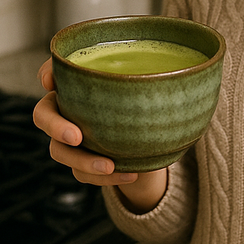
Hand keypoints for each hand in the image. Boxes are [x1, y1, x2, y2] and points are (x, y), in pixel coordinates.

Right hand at [33, 58, 167, 211]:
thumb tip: (200, 64)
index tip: (51, 79)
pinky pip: (82, 175)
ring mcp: (71, 139)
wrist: (156, 140)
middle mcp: (67, 108)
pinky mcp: (81, 164)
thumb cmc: (151, 100)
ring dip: (81, 160)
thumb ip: (164, 68)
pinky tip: (131, 174)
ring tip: (109, 166)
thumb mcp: (158, 80)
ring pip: (58, 152)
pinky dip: (106, 179)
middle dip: (55, 125)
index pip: (51, 70)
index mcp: (79, 83)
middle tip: (76, 135)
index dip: (46, 73)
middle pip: (43, 114)